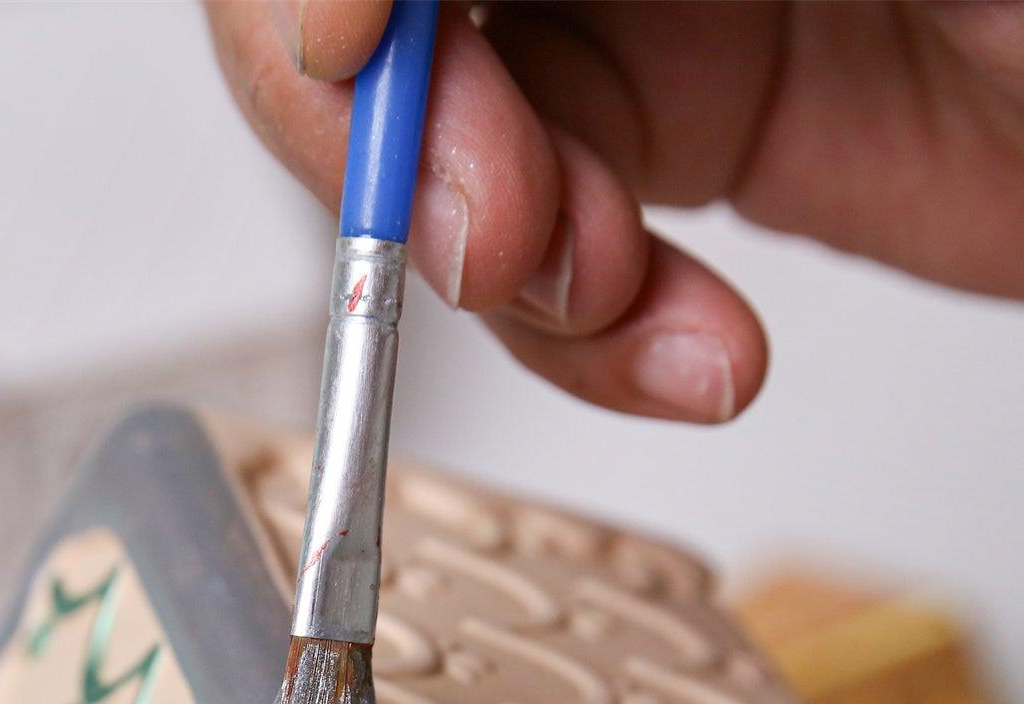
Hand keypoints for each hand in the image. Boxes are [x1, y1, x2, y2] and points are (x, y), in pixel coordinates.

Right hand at [205, 1, 1023, 423]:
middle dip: (408, 143)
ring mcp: (634, 16)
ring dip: (511, 274)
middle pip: (385, 23)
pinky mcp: (675, 140)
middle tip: (492, 228)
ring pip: (446, 164)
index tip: (346, 55)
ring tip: (617, 301)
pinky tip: (677, 351)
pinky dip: (588, 344)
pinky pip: (549, 264)